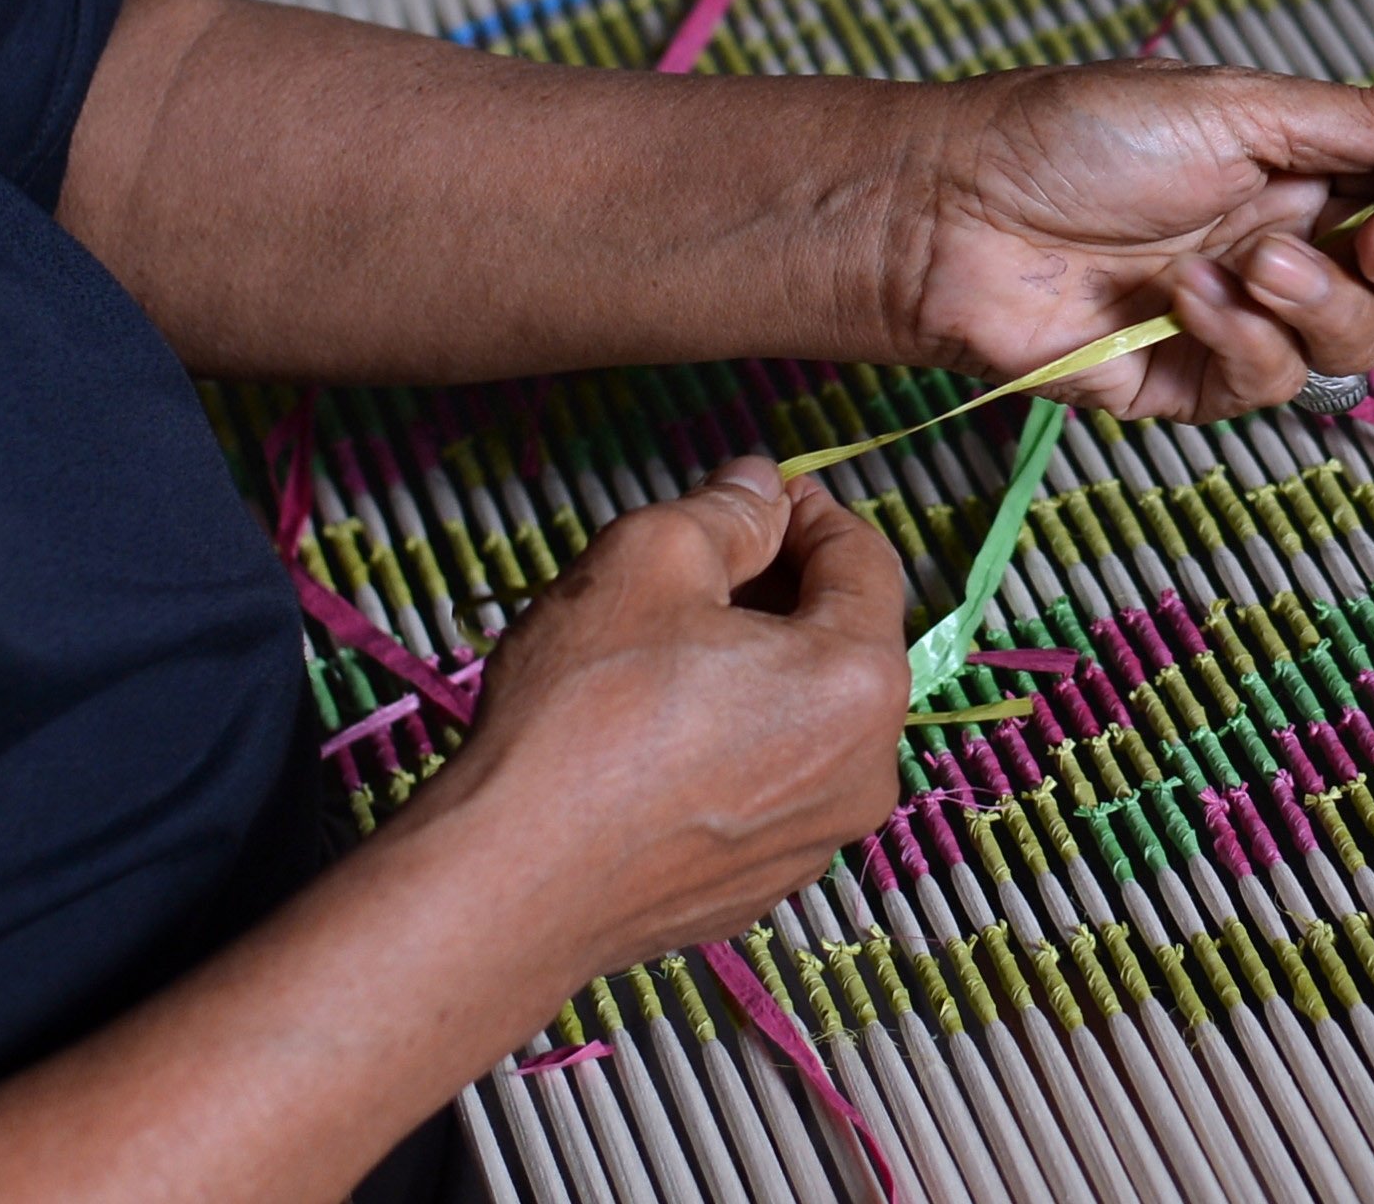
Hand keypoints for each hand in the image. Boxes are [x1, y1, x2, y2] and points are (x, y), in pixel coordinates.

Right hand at [391, 458, 905, 995]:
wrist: (508, 883)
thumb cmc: (581, 716)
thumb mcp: (649, 558)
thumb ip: (726, 511)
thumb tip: (760, 487)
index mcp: (860, 685)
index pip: (865, 562)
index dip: (806, 512)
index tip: (753, 495)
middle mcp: (862, 773)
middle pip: (839, 643)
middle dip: (777, 591)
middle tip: (693, 567)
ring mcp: (811, 841)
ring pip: (801, 717)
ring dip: (751, 668)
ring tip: (659, 650)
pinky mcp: (756, 886)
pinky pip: (764, 785)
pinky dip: (728, 743)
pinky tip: (649, 734)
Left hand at [893, 67, 1373, 420]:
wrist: (956, 210)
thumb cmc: (1077, 133)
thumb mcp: (1239, 107)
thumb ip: (1371, 122)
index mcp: (1294, 161)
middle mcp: (1278, 237)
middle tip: (1372, 233)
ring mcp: (1238, 315)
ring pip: (1352, 341)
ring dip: (1316, 300)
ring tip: (1245, 261)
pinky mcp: (1191, 381)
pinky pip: (1270, 383)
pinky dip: (1242, 339)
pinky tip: (1183, 299)